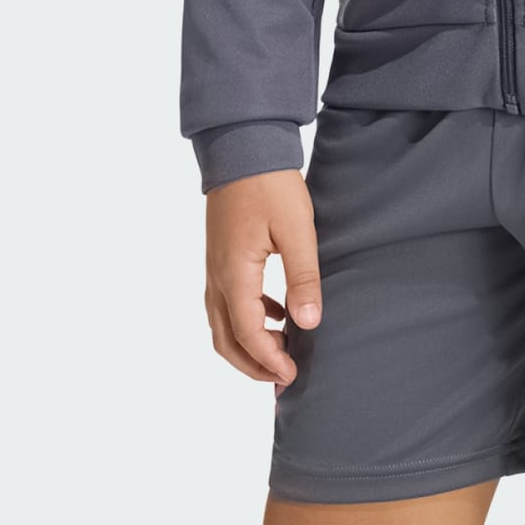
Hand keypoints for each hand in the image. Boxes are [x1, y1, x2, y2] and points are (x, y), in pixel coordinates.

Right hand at [204, 168, 322, 384]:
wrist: (242, 145)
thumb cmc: (270, 184)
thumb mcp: (296, 229)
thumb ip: (303, 278)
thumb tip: (309, 325)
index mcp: (234, 275)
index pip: (248, 335)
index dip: (270, 361)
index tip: (292, 377)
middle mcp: (217, 277)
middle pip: (226, 340)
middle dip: (253, 365)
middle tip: (282, 378)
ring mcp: (215, 267)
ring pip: (223, 324)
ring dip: (248, 345)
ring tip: (282, 352)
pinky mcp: (221, 256)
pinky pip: (228, 302)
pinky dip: (249, 318)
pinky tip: (278, 313)